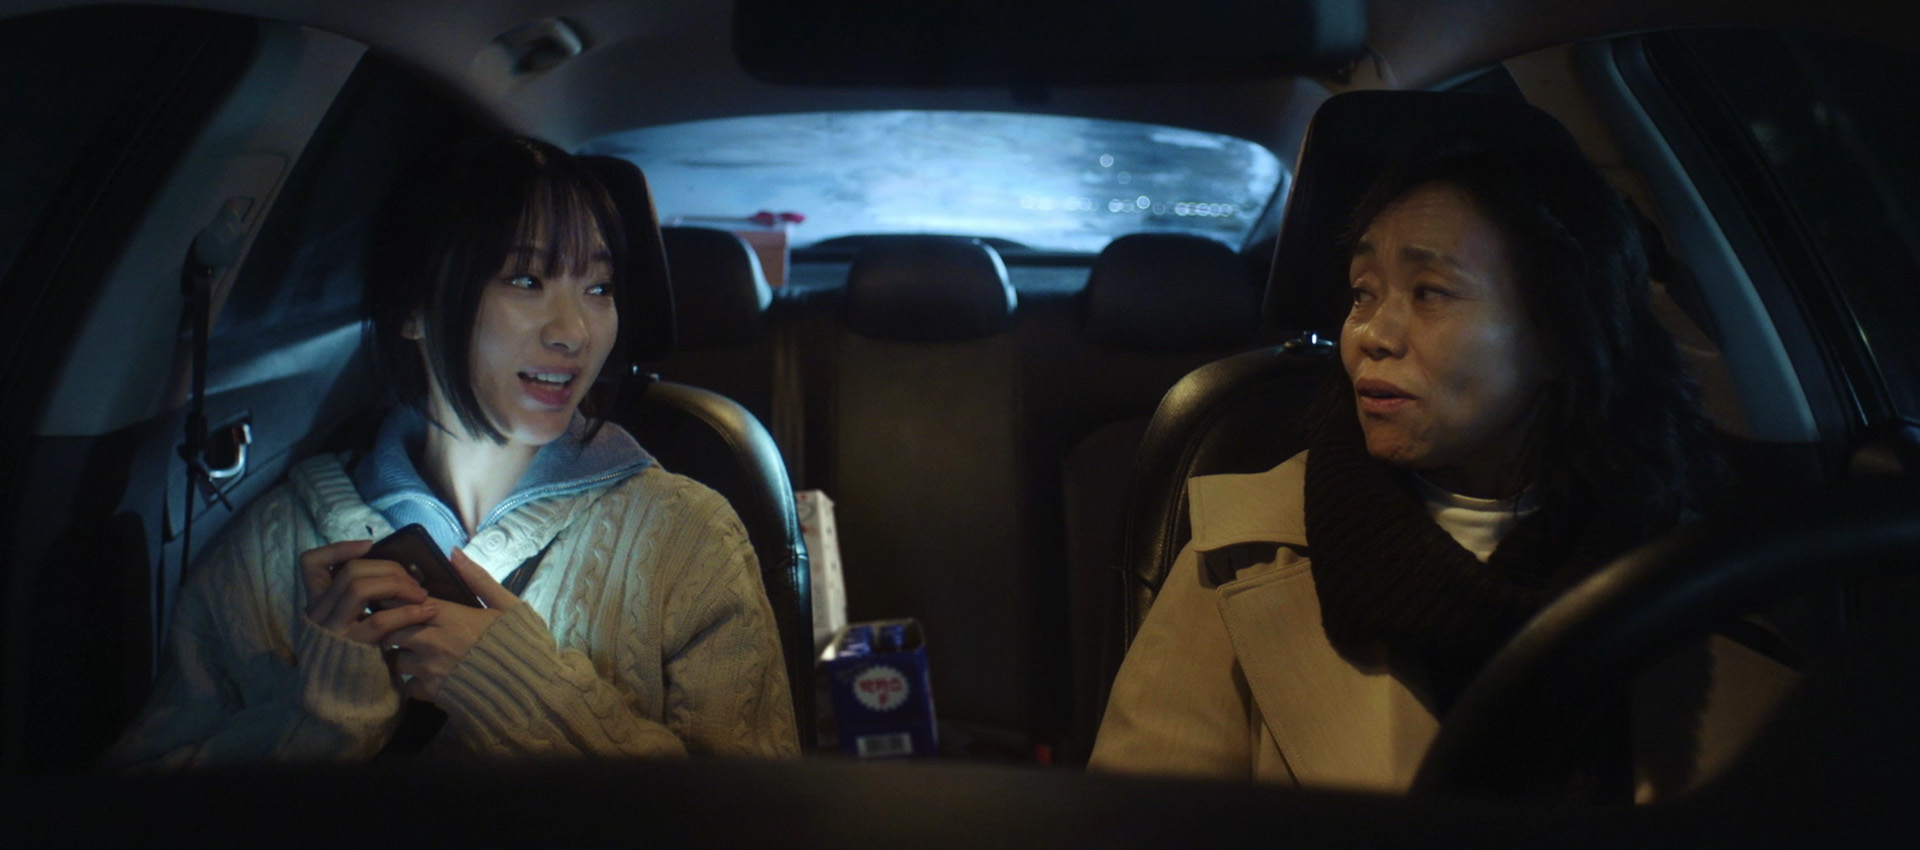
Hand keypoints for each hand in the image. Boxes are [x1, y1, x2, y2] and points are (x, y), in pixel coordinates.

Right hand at [298, 539, 437, 645]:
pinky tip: (426, 611)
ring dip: (397, 585)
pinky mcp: (351, 649)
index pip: (312, 563)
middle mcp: (318, 614)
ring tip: (421, 594)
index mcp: (318, 603)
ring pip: (359, 588)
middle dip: (387, 569)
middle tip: (413, 581)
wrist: (349, 700)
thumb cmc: (360, 655)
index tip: (369, 545)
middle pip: (349, 571)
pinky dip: (407, 611)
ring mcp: (332, 631)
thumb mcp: (352, 623)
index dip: (338, 549)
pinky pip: (379, 621)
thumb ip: (360, 599)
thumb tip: (392, 569)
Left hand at [390, 547, 520, 702]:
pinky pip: (409, 685)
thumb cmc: (523, 643)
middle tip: (400, 624)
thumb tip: (454, 551)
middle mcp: (435, 641)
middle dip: (393, 625)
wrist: (533, 689)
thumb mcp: (508, 605)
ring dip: (402, 653)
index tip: (400, 599)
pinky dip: (414, 680)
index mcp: (452, 616)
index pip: (408, 601)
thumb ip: (478, 579)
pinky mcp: (433, 694)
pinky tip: (427, 676)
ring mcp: (431, 670)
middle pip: (393, 629)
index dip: (399, 598)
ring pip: (396, 658)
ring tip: (413, 651)